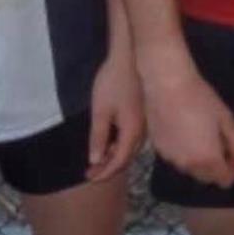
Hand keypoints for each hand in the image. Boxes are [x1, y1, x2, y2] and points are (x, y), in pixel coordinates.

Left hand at [86, 49, 144, 181]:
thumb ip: (98, 137)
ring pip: (129, 148)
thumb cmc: (113, 82)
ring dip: (114, 156)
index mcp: (132, 133)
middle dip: (108, 167)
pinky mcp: (142, 114)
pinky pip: (131, 138)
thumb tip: (95, 160)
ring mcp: (144, 123)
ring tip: (97, 159)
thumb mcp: (100, 111)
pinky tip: (110, 141)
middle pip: (126, 158)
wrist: (129, 57)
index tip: (89, 177)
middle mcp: (142, 132)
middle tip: (90, 172)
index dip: (104, 172)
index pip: (119, 162)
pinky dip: (119, 145)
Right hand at [143, 68, 233, 187]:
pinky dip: (182, 152)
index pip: (225, 180)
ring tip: (199, 136)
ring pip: (190, 168)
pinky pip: (175, 158)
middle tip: (219, 143)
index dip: (233, 169)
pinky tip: (182, 132)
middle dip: (216, 166)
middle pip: (207, 178)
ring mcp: (171, 158)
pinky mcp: (158, 148)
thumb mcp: (225, 117)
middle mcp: (189, 165)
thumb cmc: (200, 98)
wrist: (167, 83)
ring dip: (198, 160)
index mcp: (208, 159)